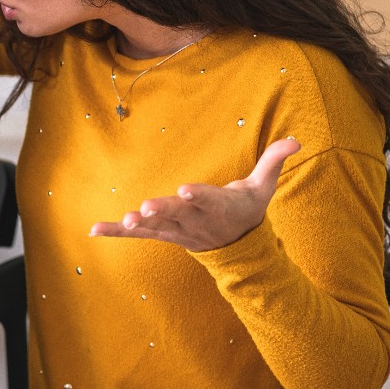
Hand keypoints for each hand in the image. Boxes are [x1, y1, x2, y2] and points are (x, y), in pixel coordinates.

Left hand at [90, 138, 301, 251]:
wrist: (237, 247)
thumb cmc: (248, 209)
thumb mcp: (264, 187)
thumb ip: (274, 161)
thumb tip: (296, 140)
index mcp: (219, 206)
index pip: (208, 200)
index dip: (198, 196)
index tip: (185, 190)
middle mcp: (196, 220)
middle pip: (178, 214)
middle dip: (163, 210)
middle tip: (147, 207)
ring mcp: (177, 230)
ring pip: (157, 226)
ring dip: (139, 224)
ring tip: (125, 220)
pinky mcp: (162, 234)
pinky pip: (137, 235)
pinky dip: (115, 233)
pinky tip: (93, 230)